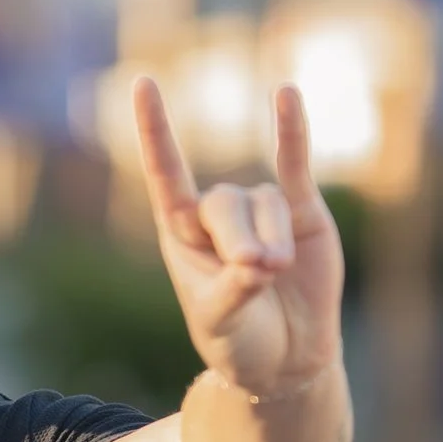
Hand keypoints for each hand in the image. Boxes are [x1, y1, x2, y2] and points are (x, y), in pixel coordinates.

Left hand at [133, 79, 343, 398]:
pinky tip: (285, 93)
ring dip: (272, 239)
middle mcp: (216, 216)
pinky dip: (292, 130)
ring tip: (275, 276)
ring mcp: (259, 209)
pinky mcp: (299, 209)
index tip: (143, 83)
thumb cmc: (239, 343)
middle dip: (242, 241)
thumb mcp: (223, 324)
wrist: (285, 358)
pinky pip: (294, 162)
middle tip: (256, 274)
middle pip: (225, 203)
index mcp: (181, 236)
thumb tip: (257, 259)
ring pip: (265, 203)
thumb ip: (234, 289)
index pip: (166, 177)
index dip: (155, 131)